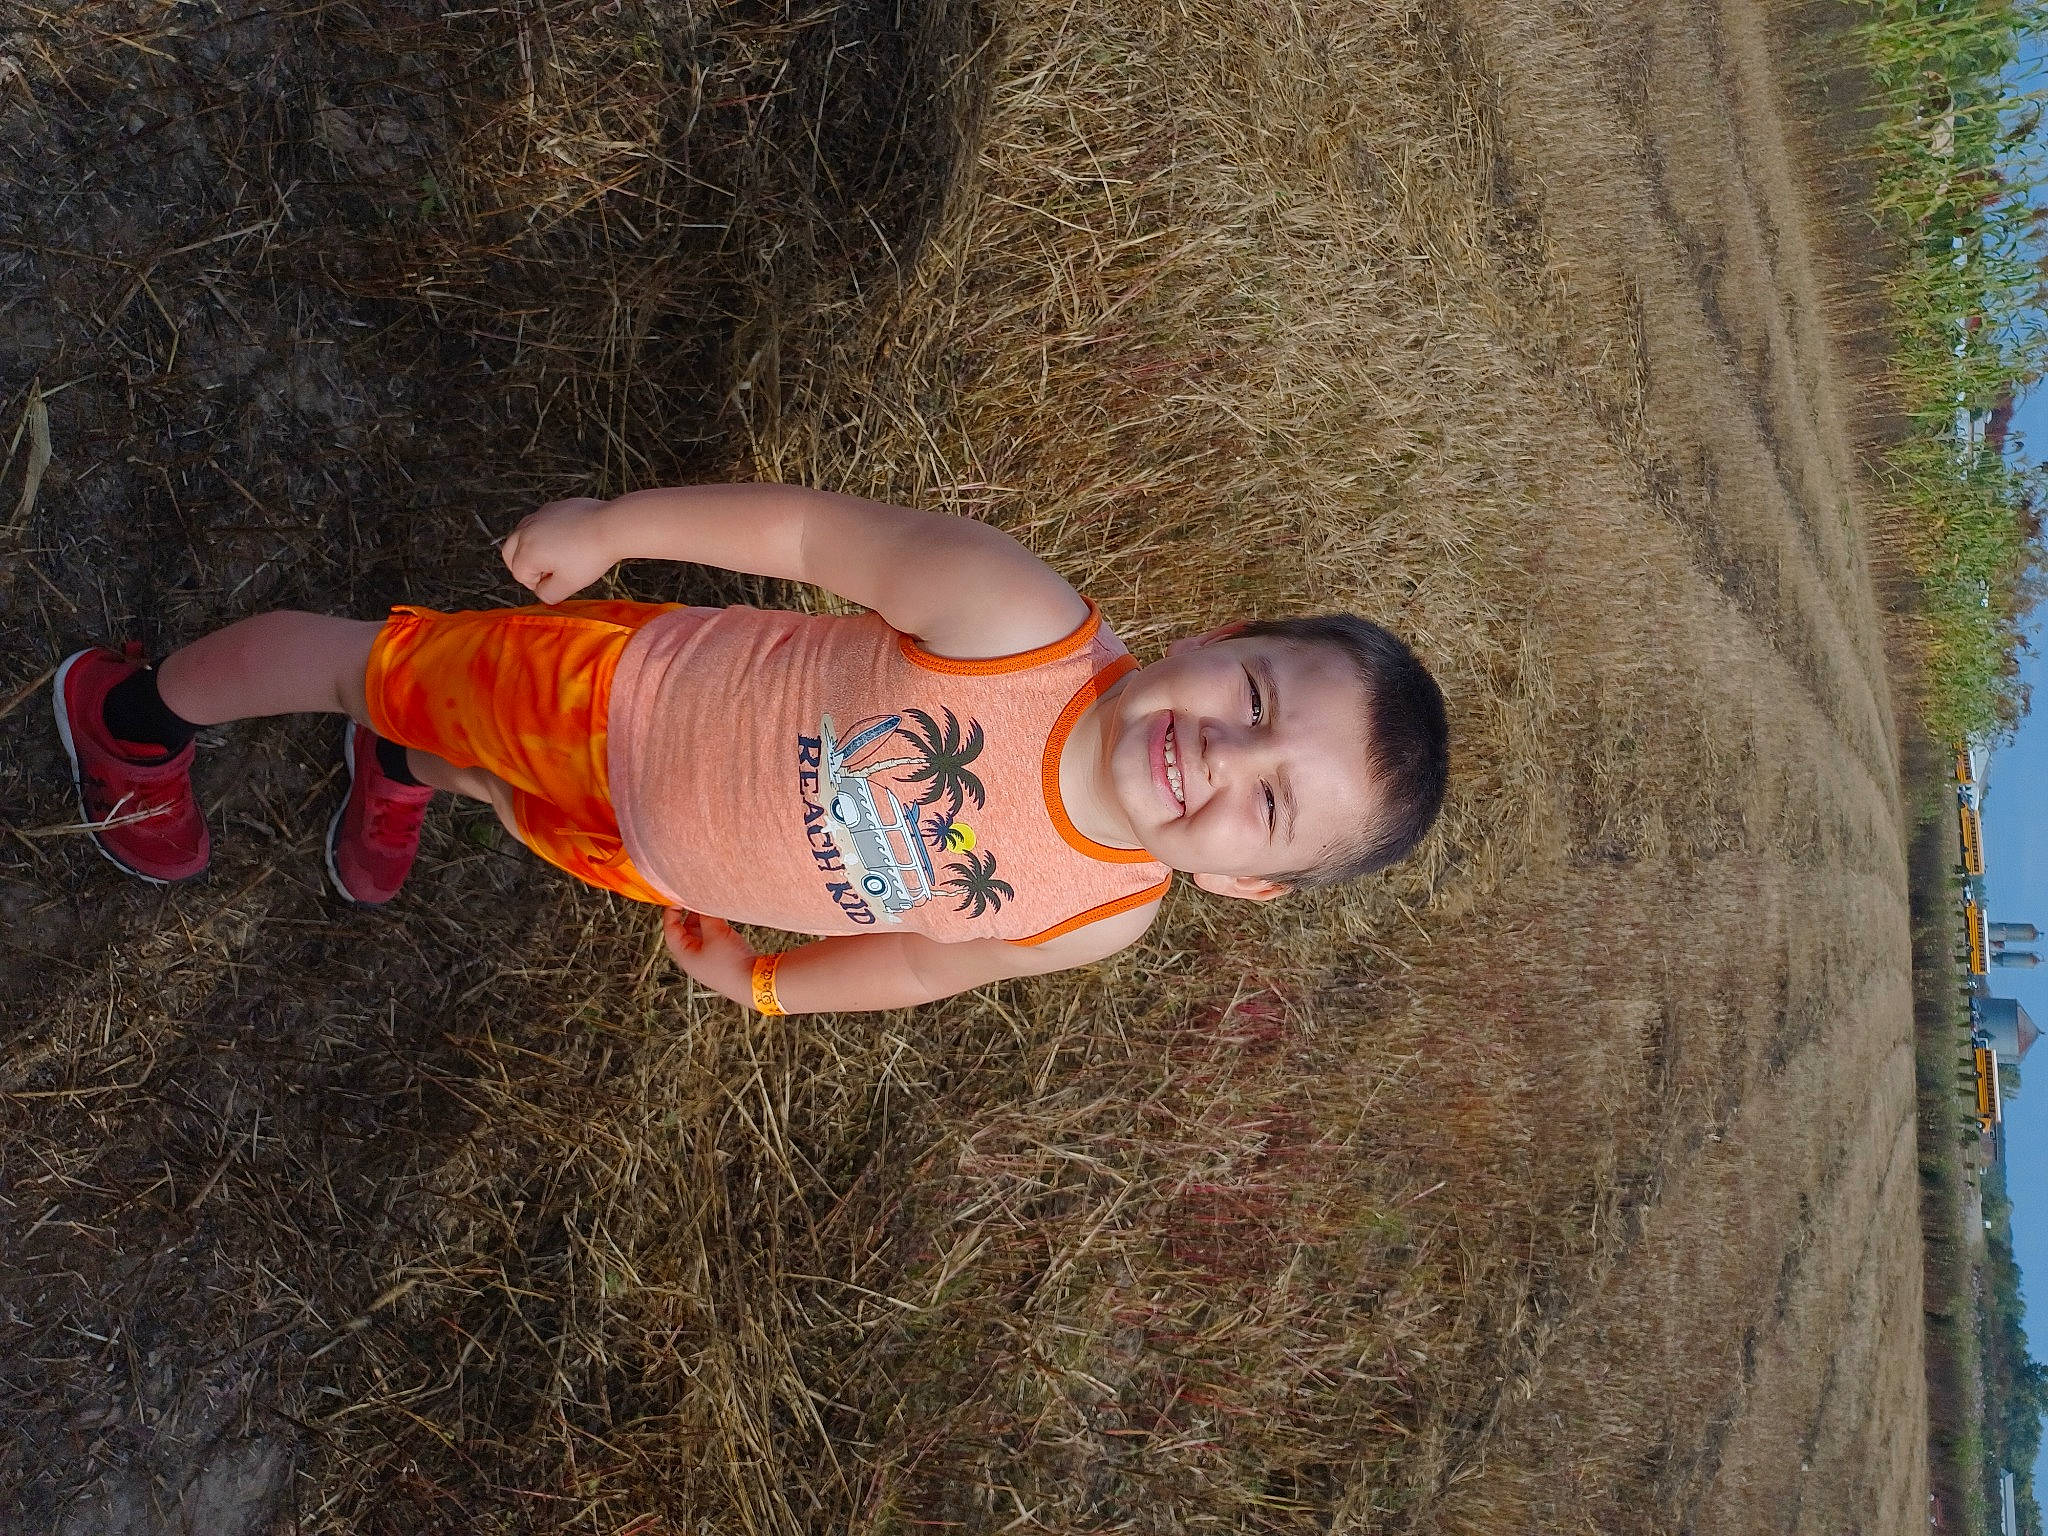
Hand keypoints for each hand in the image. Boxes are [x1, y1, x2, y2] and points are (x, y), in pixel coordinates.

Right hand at [502, 497, 617, 602]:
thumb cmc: (590, 556)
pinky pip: (539, 523)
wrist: (611, 527)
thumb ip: (549, 594)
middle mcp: (526, 530)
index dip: (537, 583)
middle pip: (510, 552)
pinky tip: (567, 541)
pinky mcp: (553, 507)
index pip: (520, 574)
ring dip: (531, 549)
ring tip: (555, 558)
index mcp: (527, 551)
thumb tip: (542, 593)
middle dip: (524, 566)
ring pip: (522, 535)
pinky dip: (545, 534)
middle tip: (546, 574)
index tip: (556, 582)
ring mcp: (539, 515)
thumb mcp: (569, 585)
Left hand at [662, 908, 756, 1005]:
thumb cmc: (729, 961)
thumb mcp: (715, 933)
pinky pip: (714, 939)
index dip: (672, 912)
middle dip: (692, 914)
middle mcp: (693, 958)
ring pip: (702, 934)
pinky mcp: (722, 960)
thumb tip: (701, 900)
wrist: (754, 983)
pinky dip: (716, 928)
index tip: (679, 897)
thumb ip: (705, 915)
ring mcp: (708, 960)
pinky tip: (725, 919)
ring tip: (714, 907)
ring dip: (706, 920)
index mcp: (684, 955)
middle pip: (686, 931)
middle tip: (700, 899)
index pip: (671, 929)